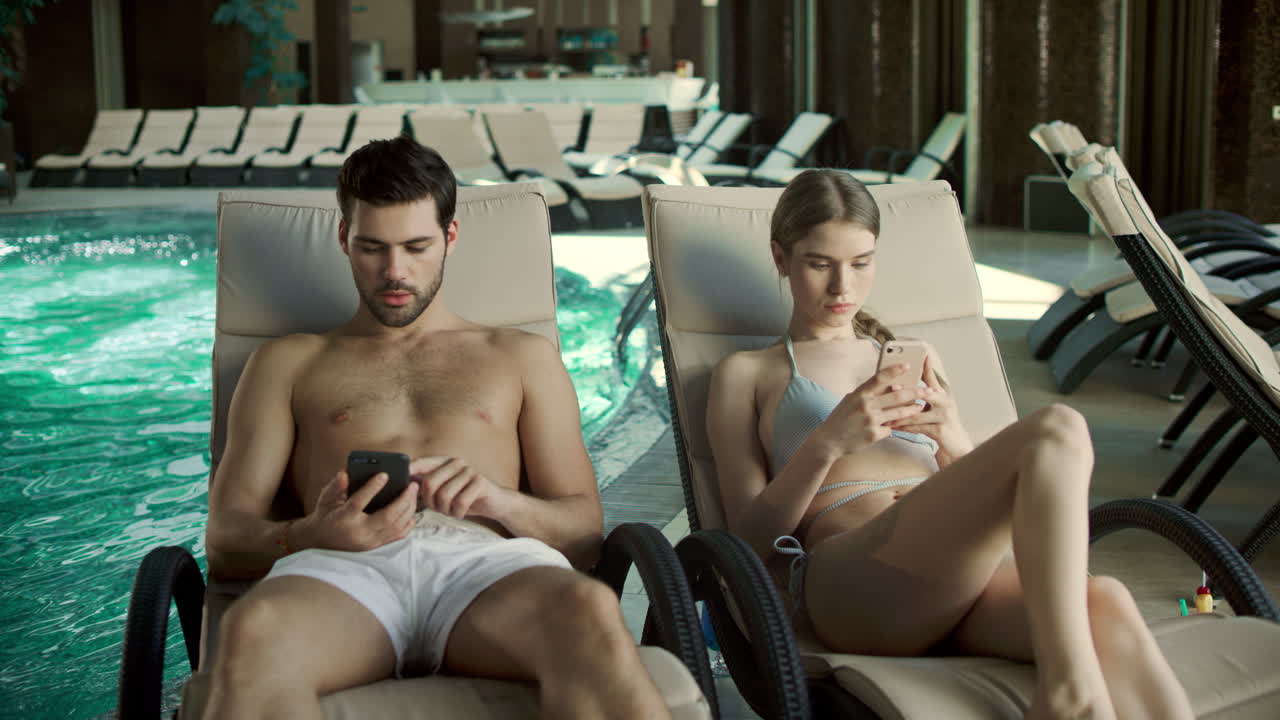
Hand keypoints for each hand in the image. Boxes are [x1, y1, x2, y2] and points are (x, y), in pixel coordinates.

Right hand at [296, 470, 417, 551]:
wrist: (321, 543)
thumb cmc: (325, 517)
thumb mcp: (325, 500)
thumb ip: (335, 487)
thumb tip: (345, 473)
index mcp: (343, 518)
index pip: (358, 502)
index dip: (372, 488)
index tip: (384, 475)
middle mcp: (358, 531)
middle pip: (386, 517)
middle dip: (403, 500)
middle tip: (412, 485)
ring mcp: (369, 541)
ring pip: (395, 527)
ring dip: (409, 509)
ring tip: (413, 493)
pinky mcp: (376, 546)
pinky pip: (397, 536)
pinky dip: (408, 522)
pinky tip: (411, 510)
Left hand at [411, 456, 512, 519]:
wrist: (494, 503)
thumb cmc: (464, 498)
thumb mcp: (444, 491)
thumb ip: (427, 486)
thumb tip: (405, 485)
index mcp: (444, 462)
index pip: (421, 463)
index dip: (408, 470)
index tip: (399, 480)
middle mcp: (456, 463)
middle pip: (429, 483)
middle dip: (430, 502)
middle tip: (438, 508)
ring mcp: (469, 471)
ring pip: (444, 495)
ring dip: (445, 510)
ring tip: (451, 511)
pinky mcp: (480, 482)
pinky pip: (460, 502)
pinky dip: (458, 513)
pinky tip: (461, 512)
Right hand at [810, 364, 926, 456]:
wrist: (829, 440)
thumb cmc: (841, 418)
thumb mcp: (850, 400)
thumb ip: (867, 393)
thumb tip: (887, 384)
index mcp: (859, 393)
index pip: (880, 378)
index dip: (895, 370)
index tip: (908, 365)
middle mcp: (866, 405)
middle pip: (897, 395)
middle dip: (916, 392)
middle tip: (928, 390)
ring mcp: (871, 421)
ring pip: (899, 413)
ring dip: (912, 409)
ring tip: (921, 406)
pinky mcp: (874, 434)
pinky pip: (891, 429)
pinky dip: (893, 427)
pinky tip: (897, 426)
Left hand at [887, 350, 972, 458]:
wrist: (956, 444)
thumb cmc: (942, 422)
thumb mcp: (936, 404)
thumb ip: (925, 392)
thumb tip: (906, 381)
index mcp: (943, 393)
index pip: (933, 376)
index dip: (927, 365)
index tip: (919, 354)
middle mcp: (946, 402)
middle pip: (926, 392)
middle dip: (907, 390)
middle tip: (892, 387)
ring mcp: (944, 416)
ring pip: (917, 413)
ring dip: (900, 412)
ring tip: (886, 411)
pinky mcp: (940, 430)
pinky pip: (918, 427)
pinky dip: (904, 427)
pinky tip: (893, 426)